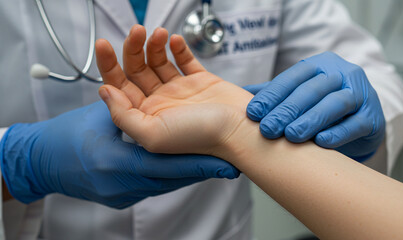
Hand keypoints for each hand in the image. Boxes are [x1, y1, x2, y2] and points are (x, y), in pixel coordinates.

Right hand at [0, 101, 238, 207]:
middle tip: (227, 166)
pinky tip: (186, 167)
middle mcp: (124, 185)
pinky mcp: (122, 197)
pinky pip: (154, 186)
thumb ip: (128, 114)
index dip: (198, 165)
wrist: (42, 164)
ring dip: (188, 173)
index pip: (168, 167)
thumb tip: (158, 110)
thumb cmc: (65, 138)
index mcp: (118, 163)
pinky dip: (172, 176)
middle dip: (200, 171)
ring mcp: (123, 194)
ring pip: (165, 184)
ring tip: (213, 165)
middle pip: (172, 180)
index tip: (224, 165)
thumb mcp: (98, 120)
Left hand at [96, 25, 252, 155]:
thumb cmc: (201, 138)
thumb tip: (105, 91)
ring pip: (158, 62)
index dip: (108, 65)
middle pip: (136, 70)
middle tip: (136, 30)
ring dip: (154, 45)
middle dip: (132, 48)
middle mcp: (161, 103)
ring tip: (158, 33)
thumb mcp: (152, 134)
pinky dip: (178, 49)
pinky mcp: (201, 81)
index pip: (119, 87)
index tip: (104, 45)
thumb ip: (123, 115)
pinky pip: (185, 61)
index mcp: (147, 117)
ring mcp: (181, 91)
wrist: (240, 131)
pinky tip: (174, 41)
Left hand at [246, 52, 385, 160]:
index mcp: (320, 65)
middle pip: (312, 90)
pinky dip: (338, 132)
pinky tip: (321, 142)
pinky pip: (356, 123)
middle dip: (287, 110)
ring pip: (335, 104)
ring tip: (292, 136)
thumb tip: (237, 94)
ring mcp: (361, 94)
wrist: (359, 120)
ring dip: (311, 120)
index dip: (272, 95)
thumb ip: (273, 93)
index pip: (292, 77)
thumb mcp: (298, 95)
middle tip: (268, 129)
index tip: (252, 113)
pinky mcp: (373, 117)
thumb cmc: (321, 107)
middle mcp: (342, 74)